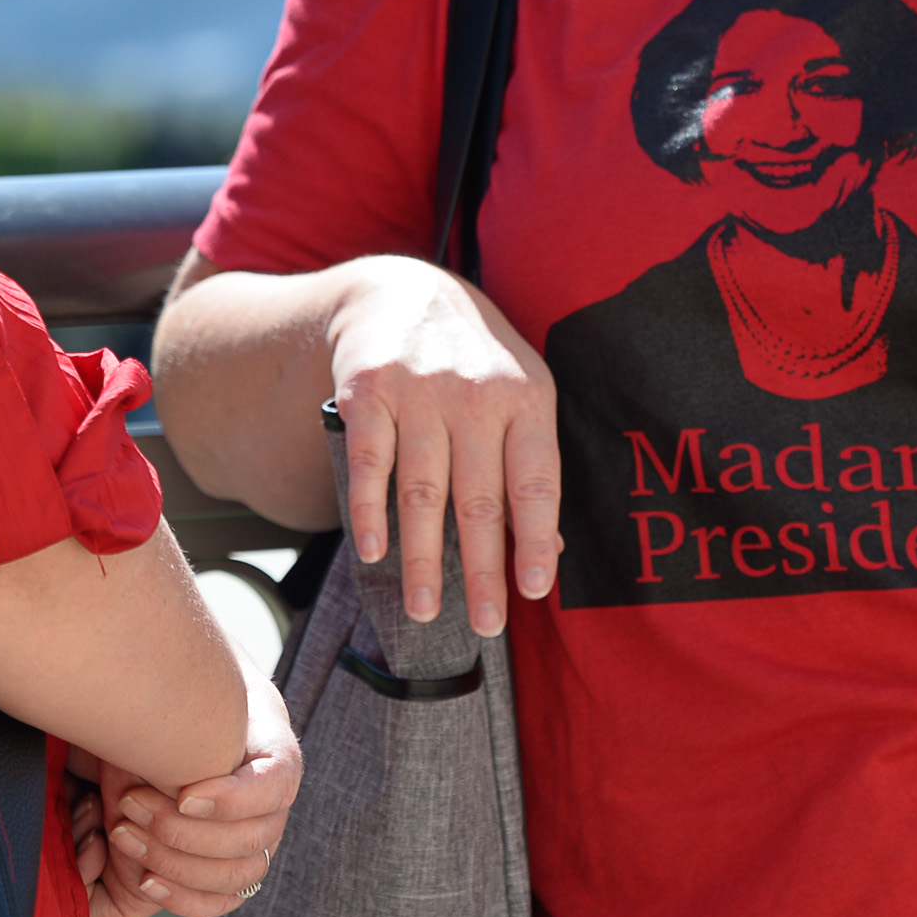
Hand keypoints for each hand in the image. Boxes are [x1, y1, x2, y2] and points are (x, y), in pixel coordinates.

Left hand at [69, 670, 300, 916]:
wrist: (181, 702)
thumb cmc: (186, 684)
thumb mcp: (196, 669)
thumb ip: (192, 678)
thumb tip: (159, 665)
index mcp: (273, 746)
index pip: (278, 783)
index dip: (235, 798)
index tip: (184, 792)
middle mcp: (272, 799)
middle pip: (254, 837)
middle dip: (185, 831)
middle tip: (128, 804)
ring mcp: (255, 835)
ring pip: (239, 875)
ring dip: (177, 863)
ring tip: (123, 834)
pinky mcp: (230, 863)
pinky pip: (221, 900)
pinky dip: (183, 897)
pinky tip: (144, 878)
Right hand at [326, 255, 559, 635]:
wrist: (401, 291)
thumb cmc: (473, 360)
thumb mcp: (519, 393)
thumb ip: (530, 463)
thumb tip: (548, 550)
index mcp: (525, 397)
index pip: (535, 480)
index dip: (534, 538)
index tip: (533, 590)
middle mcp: (474, 393)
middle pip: (478, 499)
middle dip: (480, 570)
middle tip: (484, 625)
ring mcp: (418, 390)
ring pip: (421, 491)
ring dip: (421, 558)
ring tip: (426, 610)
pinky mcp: (368, 391)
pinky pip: (369, 462)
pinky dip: (369, 511)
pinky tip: (374, 552)